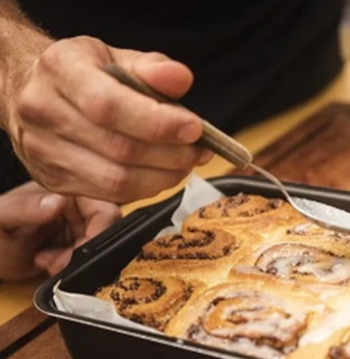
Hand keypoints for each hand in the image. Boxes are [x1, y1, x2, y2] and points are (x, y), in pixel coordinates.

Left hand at [0, 181, 120, 281]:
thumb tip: (58, 202)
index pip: (103, 208)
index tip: (79, 251)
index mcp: (65, 192)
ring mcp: (79, 228)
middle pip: (107, 230)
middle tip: (59, 263)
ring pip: (100, 248)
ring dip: (77, 262)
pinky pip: (90, 259)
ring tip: (47, 263)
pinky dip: (73, 268)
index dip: (98, 231)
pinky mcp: (77, 247)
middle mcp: (78, 208)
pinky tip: (48, 265)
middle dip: (87, 251)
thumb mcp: (1, 218)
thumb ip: (25, 208)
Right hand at [4, 36, 212, 203]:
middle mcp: (43, 111)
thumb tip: (181, 79)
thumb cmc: (83, 72)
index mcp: (60, 71)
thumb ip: (152, 67)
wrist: (34, 89)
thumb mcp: (116, 56)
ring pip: (116, 180)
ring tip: (187, 162)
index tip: (195, 128)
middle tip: (200, 149)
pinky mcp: (53, 179)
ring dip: (163, 176)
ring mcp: (44, 150)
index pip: (110, 106)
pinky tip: (163, 173)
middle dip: (172, 154)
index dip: (158, 123)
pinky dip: (146, 187)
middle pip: (119, 149)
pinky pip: (109, 195)